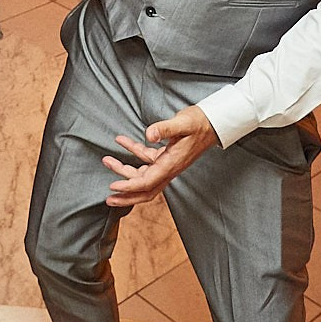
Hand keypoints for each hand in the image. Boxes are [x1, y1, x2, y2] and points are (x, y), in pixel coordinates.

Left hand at [104, 104, 218, 208]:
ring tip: (107, 161)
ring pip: (143, 175)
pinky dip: (133, 152)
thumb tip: (149, 134)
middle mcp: (169, 168)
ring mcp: (168, 163)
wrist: (213, 123)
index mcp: (171, 164)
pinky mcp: (167, 155)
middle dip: (126, 196)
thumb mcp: (182, 123)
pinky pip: (147, 159)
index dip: (129, 187)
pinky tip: (121, 140)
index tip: (112, 186)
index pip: (146, 183)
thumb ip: (164, 128)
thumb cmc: (200, 123)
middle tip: (108, 198)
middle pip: (145, 190)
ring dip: (124, 171)